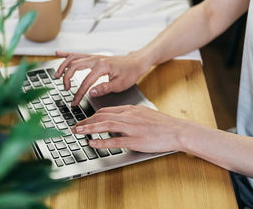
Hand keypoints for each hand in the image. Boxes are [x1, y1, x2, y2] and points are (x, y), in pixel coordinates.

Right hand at [55, 51, 150, 105]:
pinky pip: (77, 54)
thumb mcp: (120, 84)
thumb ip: (104, 88)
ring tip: (56, 76)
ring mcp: (94, 56)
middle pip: (74, 66)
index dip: (78, 93)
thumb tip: (91, 92)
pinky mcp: (94, 57)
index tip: (74, 102)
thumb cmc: (130, 72)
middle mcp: (96, 59)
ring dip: (63, 66)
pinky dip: (66, 54)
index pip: (85, 82)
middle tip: (66, 90)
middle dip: (67, 78)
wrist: (136, 62)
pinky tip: (58, 54)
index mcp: (102, 66)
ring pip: (73, 58)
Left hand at [71, 105, 192, 152]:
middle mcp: (129, 116)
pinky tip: (93, 142)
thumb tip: (118, 120)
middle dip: (86, 121)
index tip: (84, 120)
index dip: (92, 116)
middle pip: (102, 116)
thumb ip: (130, 116)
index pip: (106, 110)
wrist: (177, 130)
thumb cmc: (163, 124)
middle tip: (75, 126)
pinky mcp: (135, 140)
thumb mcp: (144, 114)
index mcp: (131, 110)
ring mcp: (131, 128)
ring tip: (78, 131)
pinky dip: (102, 141)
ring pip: (105, 125)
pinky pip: (115, 140)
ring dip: (89, 128)